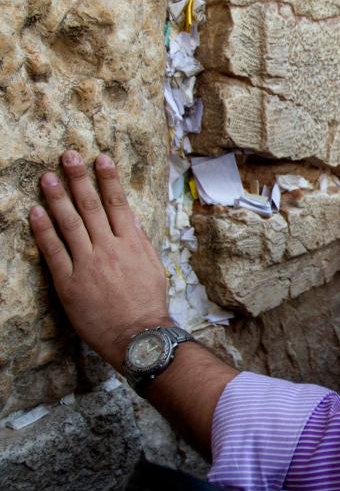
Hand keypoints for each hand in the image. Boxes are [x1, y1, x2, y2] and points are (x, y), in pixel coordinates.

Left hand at [29, 151, 170, 369]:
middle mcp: (109, 248)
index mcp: (132, 243)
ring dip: (57, 197)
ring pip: (70, 223)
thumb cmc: (148, 302)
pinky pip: (53, 251)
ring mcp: (87, 264)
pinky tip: (35, 212)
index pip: (118, 203)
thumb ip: (139, 241)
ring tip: (46, 177)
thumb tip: (130, 218)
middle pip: (91, 206)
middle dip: (79, 178)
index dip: (108, 179)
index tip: (100, 158)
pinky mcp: (69, 282)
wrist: (138, 334)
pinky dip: (43, 230)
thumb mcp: (153, 266)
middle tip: (68, 156)